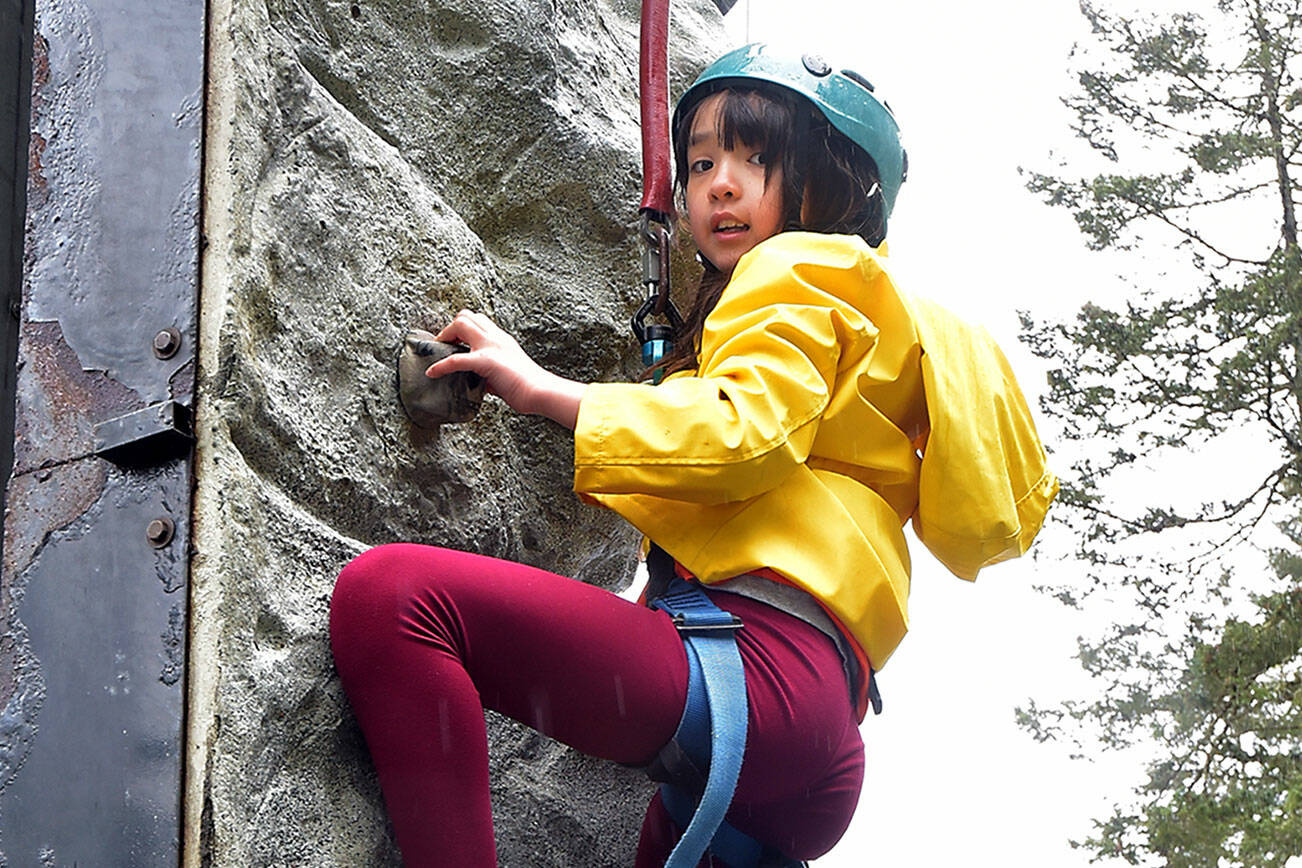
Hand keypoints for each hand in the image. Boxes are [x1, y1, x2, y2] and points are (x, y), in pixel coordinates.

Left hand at [428, 310, 585, 428]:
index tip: (455, 343)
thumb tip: (481, 382)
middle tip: (445, 345)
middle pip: (467, 315)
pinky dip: (440, 366)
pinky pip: (455, 359)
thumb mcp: (507, 373)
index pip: (479, 320)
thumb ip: (491, 373)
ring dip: (445, 335)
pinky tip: (432, 373)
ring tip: (438, 351)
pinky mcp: (486, 361)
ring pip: (461, 323)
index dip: (463, 328)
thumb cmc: (528, 387)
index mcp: (502, 340)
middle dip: (451, 328)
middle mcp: (496, 338)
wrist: (540, 391)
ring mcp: (491, 347)